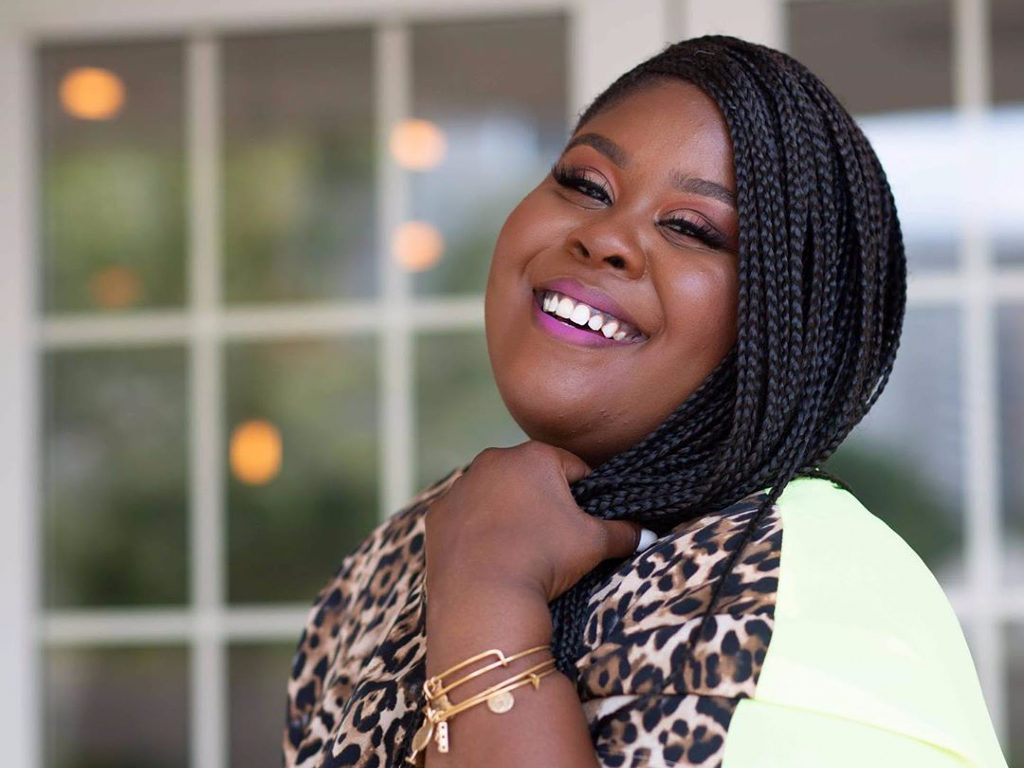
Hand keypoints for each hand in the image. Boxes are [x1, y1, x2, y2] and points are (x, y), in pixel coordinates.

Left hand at [424, 440, 643, 603]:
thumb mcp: (593, 543)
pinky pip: (465, 518)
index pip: (572, 468)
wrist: (483, 597)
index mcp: (534, 456)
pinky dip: (477, 532)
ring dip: (508, 513)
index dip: (585, 494)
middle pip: (529, 477)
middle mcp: (492, 461)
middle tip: (554, 538)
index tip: (586, 520)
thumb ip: (623, 532)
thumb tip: (646, 533)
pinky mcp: (438, 515)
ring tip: (521, 549)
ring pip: (495, 495)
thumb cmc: (543, 559)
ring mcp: (460, 487)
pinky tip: (489, 557)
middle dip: (543, 501)